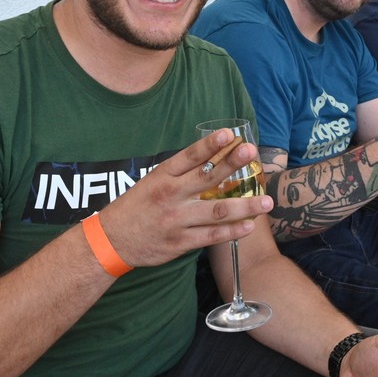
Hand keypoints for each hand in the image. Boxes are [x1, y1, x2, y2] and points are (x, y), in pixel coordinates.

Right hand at [96, 129, 272, 267]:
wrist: (111, 240)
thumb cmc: (136, 207)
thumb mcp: (152, 182)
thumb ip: (180, 173)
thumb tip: (214, 158)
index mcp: (163, 176)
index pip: (190, 156)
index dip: (211, 144)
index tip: (230, 134)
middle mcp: (171, 195)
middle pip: (207, 178)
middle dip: (232, 164)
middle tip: (252, 154)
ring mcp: (176, 220)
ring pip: (216, 210)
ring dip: (245, 206)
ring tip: (266, 201)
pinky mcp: (180, 242)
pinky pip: (211, 236)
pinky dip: (232, 231)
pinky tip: (249, 225)